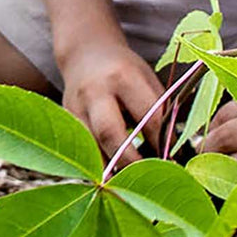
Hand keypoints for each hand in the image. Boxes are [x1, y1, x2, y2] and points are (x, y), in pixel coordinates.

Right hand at [58, 42, 164, 172]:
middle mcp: (94, 91)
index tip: (169, 159)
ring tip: (127, 183)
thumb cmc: (124, 71)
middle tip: (145, 178)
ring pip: (89, 147)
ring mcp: (75, 107)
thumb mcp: (146, 80)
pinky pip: (80, 150)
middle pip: (109, 133)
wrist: (85, 54)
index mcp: (123, 77)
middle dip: (129, 161)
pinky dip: (96, 165)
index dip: (160, 142)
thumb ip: (158, 111)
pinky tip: (110, 175)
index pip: (146, 116)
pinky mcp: (65, 120)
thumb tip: (170, 150)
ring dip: (109, 169)